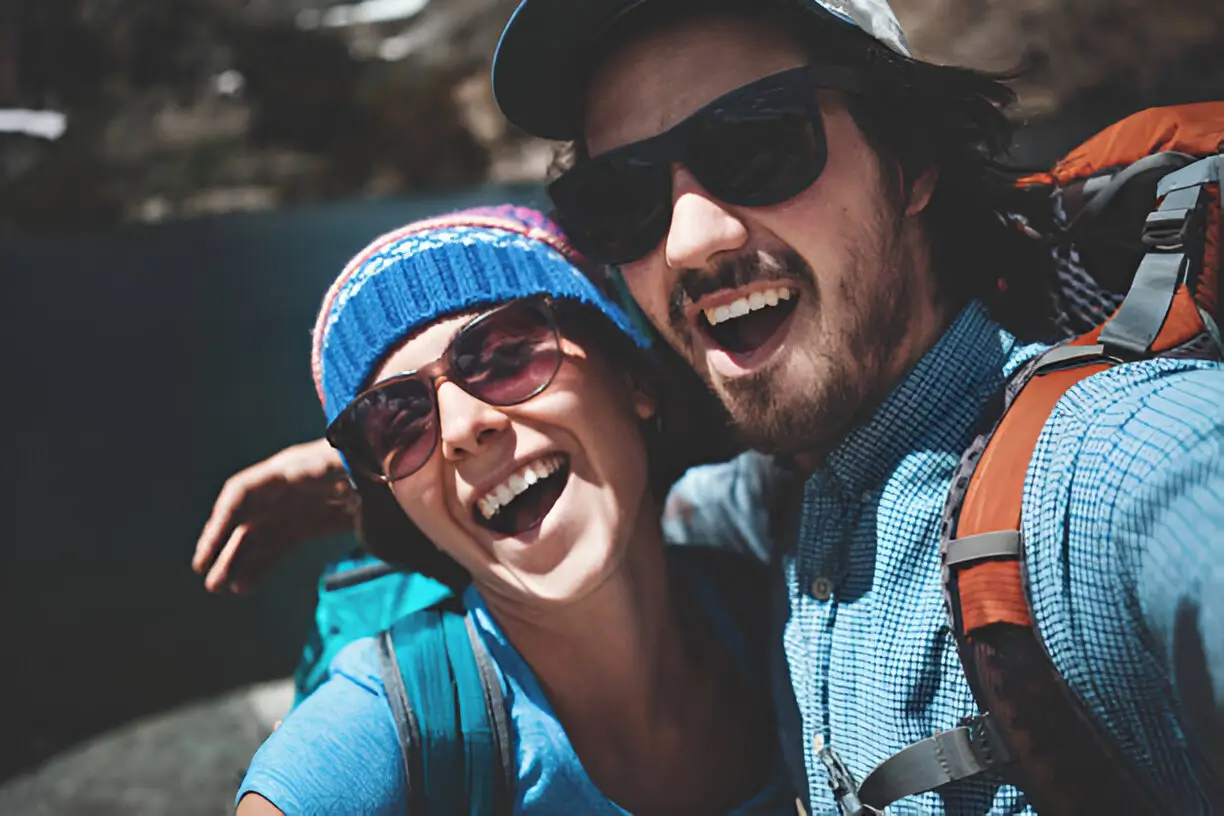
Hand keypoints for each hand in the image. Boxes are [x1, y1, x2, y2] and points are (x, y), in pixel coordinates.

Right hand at [193, 439, 356, 592]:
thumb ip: (335, 475)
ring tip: (223, 588)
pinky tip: (245, 585)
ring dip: (238, 560)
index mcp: (290, 469)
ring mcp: (294, 507)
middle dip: (224, 547)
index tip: (207, 552)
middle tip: (209, 580)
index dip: (221, 521)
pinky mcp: (308, 524)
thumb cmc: (371, 462)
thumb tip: (337, 487)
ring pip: (257, 535)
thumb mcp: (352, 465)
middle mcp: (284, 488)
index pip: (242, 492)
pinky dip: (260, 564)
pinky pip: (276, 545)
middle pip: (245, 518)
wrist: (390, 470)